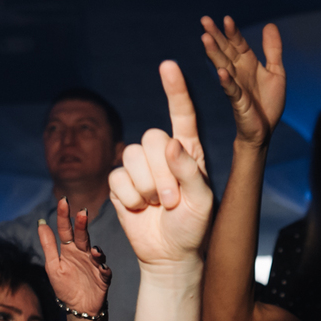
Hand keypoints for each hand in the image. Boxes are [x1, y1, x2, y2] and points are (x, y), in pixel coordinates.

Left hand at [38, 196, 111, 318]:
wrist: (79, 308)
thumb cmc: (65, 286)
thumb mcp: (52, 266)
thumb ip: (48, 245)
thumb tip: (40, 223)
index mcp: (68, 249)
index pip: (65, 229)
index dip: (64, 215)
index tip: (63, 201)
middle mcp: (82, 253)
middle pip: (82, 236)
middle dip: (82, 225)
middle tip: (82, 212)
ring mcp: (94, 264)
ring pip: (95, 253)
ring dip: (95, 250)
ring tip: (93, 250)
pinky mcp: (103, 277)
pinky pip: (104, 271)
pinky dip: (103, 268)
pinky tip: (101, 267)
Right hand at [108, 61, 216, 270]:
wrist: (170, 255)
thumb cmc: (193, 227)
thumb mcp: (202, 202)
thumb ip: (191, 172)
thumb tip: (171, 143)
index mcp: (188, 151)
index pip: (181, 114)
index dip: (174, 90)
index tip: (168, 66)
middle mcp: (162, 154)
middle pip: (150, 137)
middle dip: (160, 172)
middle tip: (172, 200)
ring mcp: (139, 168)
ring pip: (131, 156)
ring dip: (146, 187)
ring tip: (158, 205)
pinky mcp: (121, 184)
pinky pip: (117, 178)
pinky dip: (130, 198)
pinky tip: (140, 209)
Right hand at [200, 16, 285, 147]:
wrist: (265, 130)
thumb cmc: (268, 103)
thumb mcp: (276, 72)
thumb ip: (273, 50)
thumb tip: (270, 24)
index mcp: (247, 63)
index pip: (238, 43)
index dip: (233, 32)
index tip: (226, 18)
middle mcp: (238, 72)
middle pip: (225, 50)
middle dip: (215, 36)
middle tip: (204, 20)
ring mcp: (236, 86)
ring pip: (223, 66)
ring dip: (214, 53)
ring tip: (205, 39)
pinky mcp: (239, 102)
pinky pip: (231, 90)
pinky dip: (226, 81)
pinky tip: (222, 72)